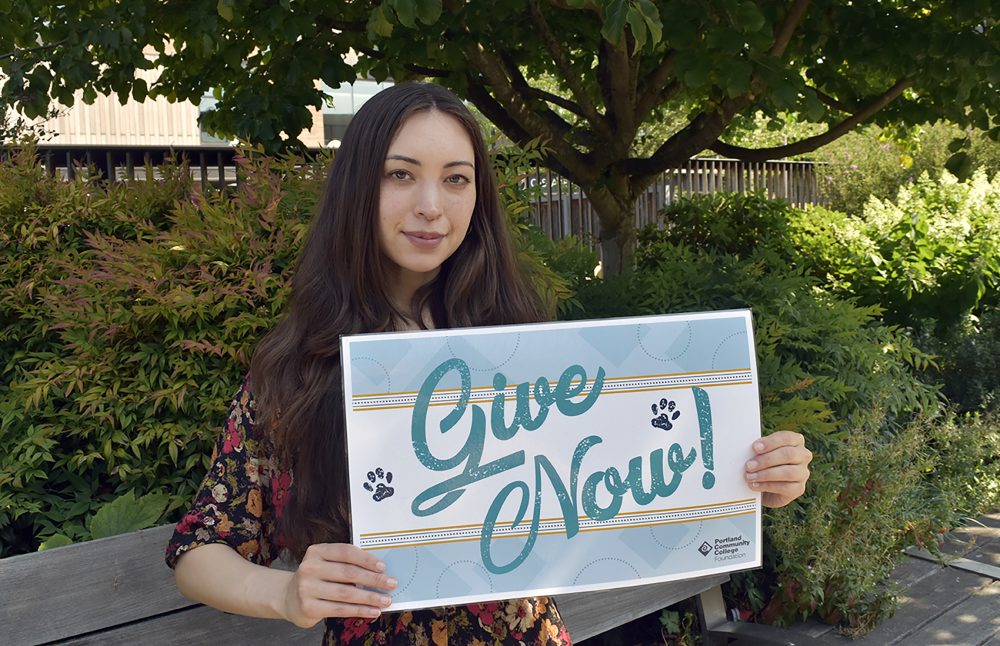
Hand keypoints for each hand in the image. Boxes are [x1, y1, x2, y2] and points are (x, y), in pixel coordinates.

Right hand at [282, 543, 396, 627]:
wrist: (288, 598)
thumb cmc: (317, 578)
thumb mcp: (326, 564)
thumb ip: (346, 564)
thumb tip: (379, 572)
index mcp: (316, 551)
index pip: (346, 552)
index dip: (366, 559)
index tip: (383, 567)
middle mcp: (309, 567)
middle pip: (348, 573)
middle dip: (373, 579)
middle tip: (391, 584)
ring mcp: (307, 588)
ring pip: (346, 593)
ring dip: (370, 597)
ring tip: (386, 600)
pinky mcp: (309, 607)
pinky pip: (340, 609)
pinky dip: (360, 610)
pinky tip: (373, 611)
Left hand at [745, 431, 811, 507]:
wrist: (765, 488)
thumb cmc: (762, 464)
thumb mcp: (761, 453)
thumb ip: (759, 449)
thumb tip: (747, 450)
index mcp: (795, 441)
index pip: (787, 437)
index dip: (771, 442)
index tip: (755, 447)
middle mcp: (803, 455)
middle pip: (788, 454)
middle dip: (766, 460)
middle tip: (749, 465)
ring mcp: (803, 473)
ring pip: (788, 472)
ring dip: (766, 474)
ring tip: (750, 477)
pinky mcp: (799, 489)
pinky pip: (785, 487)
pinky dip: (767, 486)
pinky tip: (755, 484)